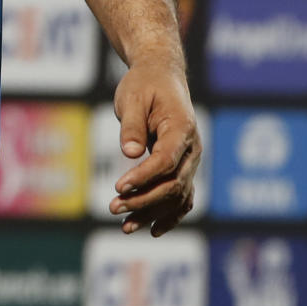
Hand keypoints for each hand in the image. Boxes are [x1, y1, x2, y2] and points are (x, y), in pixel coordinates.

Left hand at [109, 60, 201, 237]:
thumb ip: (132, 125)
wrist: (161, 76)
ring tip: (124, 226)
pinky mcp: (184, 168)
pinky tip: (151, 230)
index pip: (166, 161)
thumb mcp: (132, 97)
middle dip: (143, 200)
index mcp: (182, 128)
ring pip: (177, 196)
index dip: (143, 177)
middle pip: (173, 183)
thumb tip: (130, 154)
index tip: (119, 187)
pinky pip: (182, 197)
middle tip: (113, 208)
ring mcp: (191, 161)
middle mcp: (193, 149)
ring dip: (152, 213)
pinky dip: (170, 216)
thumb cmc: (144, 84)